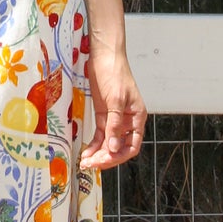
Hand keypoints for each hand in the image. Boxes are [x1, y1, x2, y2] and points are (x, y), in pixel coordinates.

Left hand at [79, 42, 146, 168]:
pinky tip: (86, 152)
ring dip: (98, 154)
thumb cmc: (114, 73)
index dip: (119, 156)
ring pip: (108, 143)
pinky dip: (94, 145)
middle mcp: (128, 121)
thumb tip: (114, 148)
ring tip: (86, 162)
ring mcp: (115, 119)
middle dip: (106, 158)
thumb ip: (114, 125)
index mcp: (137, 118)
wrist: (104, 56)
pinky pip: (100, 135)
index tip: (104, 161)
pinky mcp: (103, 115)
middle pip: (119, 147)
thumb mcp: (115, 100)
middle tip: (91, 165)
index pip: (132, 145)